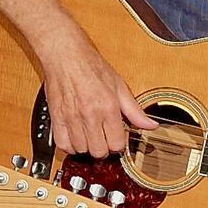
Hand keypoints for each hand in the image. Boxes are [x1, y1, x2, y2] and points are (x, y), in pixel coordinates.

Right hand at [41, 30, 155, 157]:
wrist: (65, 55)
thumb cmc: (91, 66)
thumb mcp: (119, 86)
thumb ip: (135, 110)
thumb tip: (150, 125)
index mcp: (108, 107)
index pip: (117, 144)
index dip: (120, 144)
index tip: (118, 137)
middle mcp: (89, 115)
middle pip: (99, 152)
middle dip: (105, 148)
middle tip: (105, 138)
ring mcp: (71, 118)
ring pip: (81, 150)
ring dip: (88, 147)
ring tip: (91, 136)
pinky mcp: (57, 118)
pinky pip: (63, 144)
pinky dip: (70, 146)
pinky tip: (76, 138)